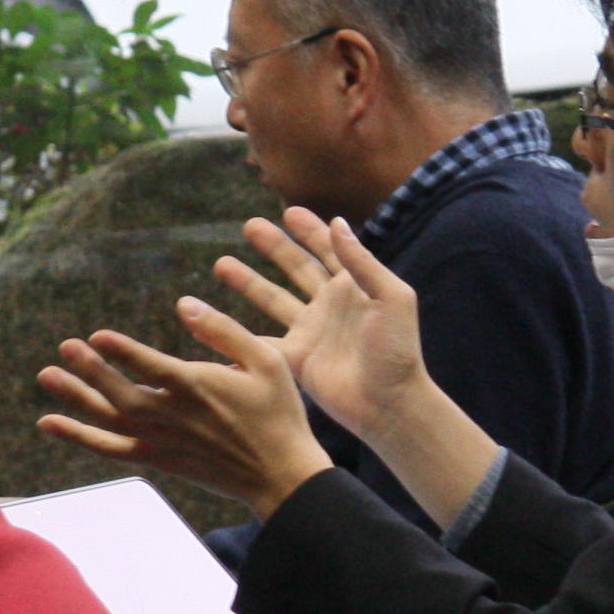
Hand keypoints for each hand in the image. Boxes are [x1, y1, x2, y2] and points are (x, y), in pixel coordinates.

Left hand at [34, 292, 336, 514]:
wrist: (280, 475)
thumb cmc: (279, 413)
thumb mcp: (267, 361)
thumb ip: (224, 330)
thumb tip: (184, 304)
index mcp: (201, 390)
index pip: (154, 369)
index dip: (125, 353)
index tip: (98, 336)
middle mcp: (176, 417)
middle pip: (123, 396)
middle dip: (91, 372)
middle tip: (64, 347)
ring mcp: (163, 440)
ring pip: (110, 420)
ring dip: (76, 399)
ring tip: (46, 376)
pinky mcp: (158, 458)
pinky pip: (110, 448)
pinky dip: (79, 436)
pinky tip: (49, 422)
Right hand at [212, 209, 427, 439]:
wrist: (389, 402)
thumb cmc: (397, 350)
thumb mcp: (390, 297)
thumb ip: (362, 261)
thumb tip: (336, 223)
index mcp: (354, 287)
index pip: (329, 249)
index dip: (310, 230)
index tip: (289, 211)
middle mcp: (329, 305)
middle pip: (297, 268)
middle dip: (274, 246)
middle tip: (249, 225)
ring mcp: (310, 331)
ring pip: (273, 299)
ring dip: (249, 282)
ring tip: (221, 264)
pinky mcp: (296, 358)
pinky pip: (262, 340)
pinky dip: (240, 332)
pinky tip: (216, 319)